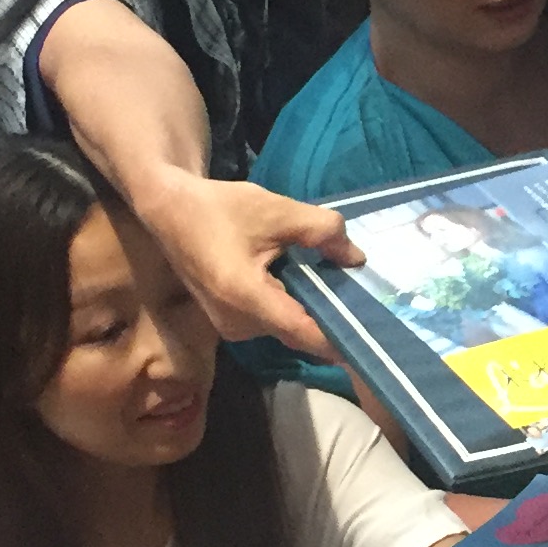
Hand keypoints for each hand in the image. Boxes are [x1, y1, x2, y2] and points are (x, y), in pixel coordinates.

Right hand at [142, 176, 355, 358]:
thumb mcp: (278, 210)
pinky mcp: (230, 323)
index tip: (377, 336)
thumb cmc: (220, 208)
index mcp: (245, 298)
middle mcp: (237, 324)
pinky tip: (313, 288)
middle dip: (332, 320)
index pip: (304, 332)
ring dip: (313, 313)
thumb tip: (357, 258)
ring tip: (345, 291)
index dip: (341, 337)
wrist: (170, 211)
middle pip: (298, 332)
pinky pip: (273, 322)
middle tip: (371, 305)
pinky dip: (295, 309)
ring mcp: (232, 328)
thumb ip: (322, 231)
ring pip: (287, 328)